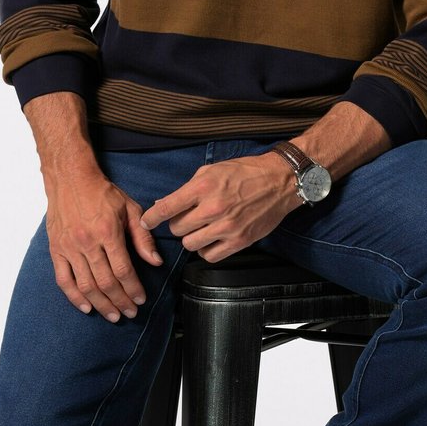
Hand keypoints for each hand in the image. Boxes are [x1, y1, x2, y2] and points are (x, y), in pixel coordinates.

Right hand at [43, 165, 163, 320]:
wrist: (70, 179)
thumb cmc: (103, 193)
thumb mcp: (130, 209)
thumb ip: (143, 237)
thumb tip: (155, 261)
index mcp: (107, 232)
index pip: (123, 270)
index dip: (133, 289)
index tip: (141, 300)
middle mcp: (87, 242)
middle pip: (105, 282)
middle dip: (120, 302)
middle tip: (130, 313)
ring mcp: (69, 248)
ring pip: (86, 285)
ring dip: (101, 304)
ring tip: (113, 315)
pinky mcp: (56, 250)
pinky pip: (63, 280)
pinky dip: (74, 297)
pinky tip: (87, 307)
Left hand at [140, 152, 301, 262]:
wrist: (280, 181)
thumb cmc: (245, 172)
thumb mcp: (212, 170)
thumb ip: (187, 189)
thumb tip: (163, 205)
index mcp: (204, 186)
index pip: (167, 208)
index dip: (151, 218)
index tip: (147, 222)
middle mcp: (213, 208)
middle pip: (177, 229)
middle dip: (178, 224)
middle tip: (187, 218)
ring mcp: (227, 227)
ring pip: (190, 244)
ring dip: (191, 238)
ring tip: (201, 228)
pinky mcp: (239, 241)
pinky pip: (209, 255)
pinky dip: (206, 249)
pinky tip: (211, 239)